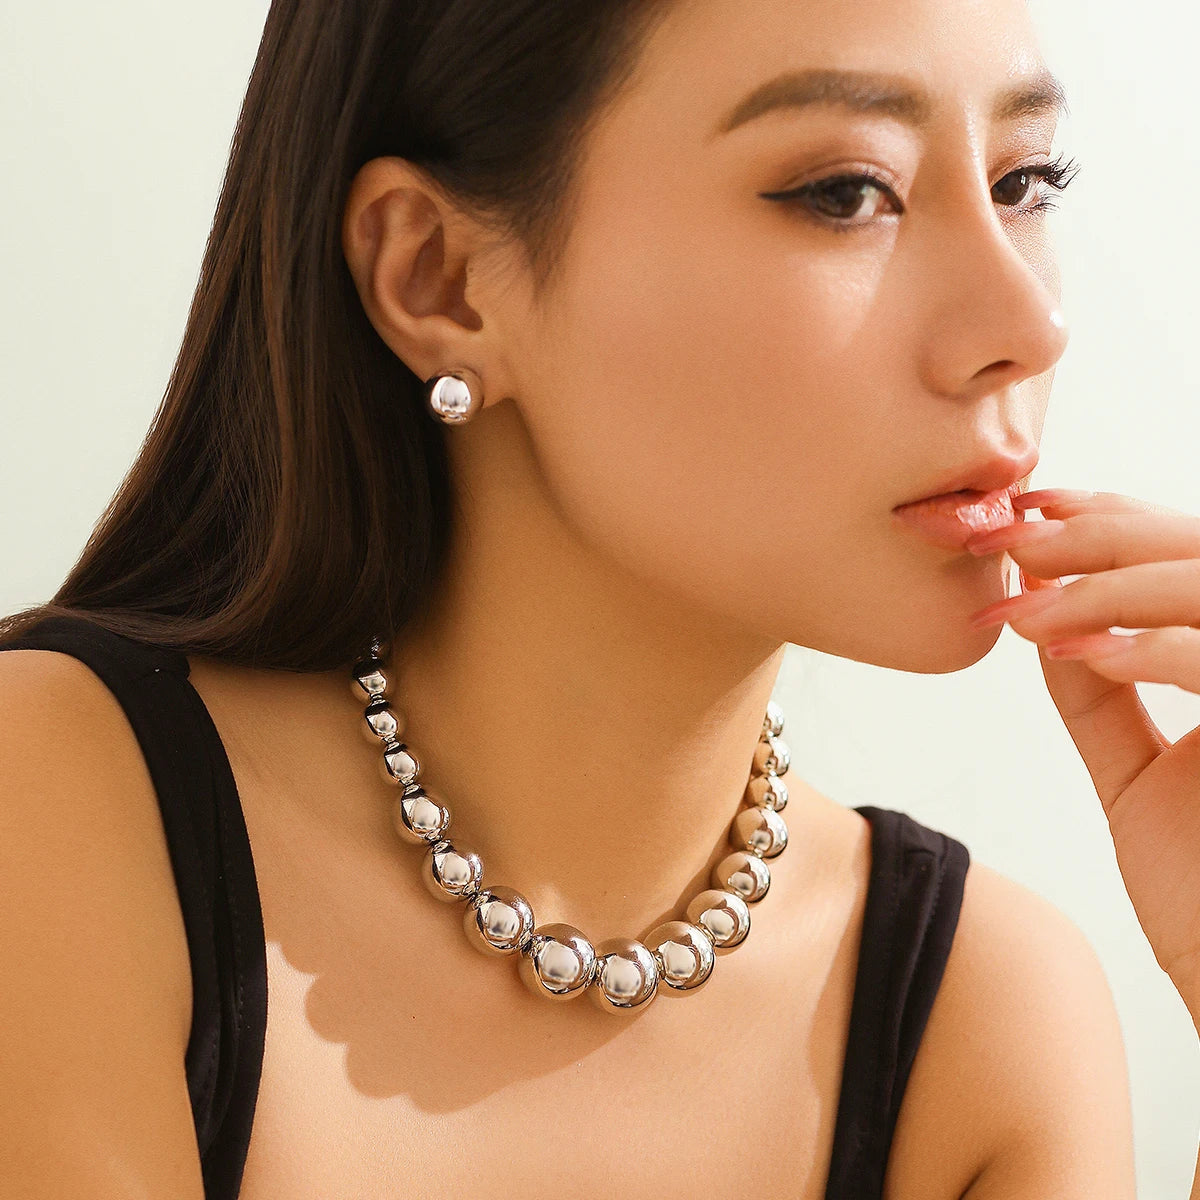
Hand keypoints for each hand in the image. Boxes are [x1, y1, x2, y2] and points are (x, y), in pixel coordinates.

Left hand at [964, 488, 1199, 1009]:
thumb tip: (1046, 616)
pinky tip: (1083, 652)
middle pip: (1199, 548)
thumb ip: (1101, 695)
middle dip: (1097, 536)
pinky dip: (1154, 647)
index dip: (1108, 522)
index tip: (1024, 513)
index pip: (1186, 553)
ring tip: (1029, 609)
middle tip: (1009, 540)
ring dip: (1111, 587)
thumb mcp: (1135, 772)